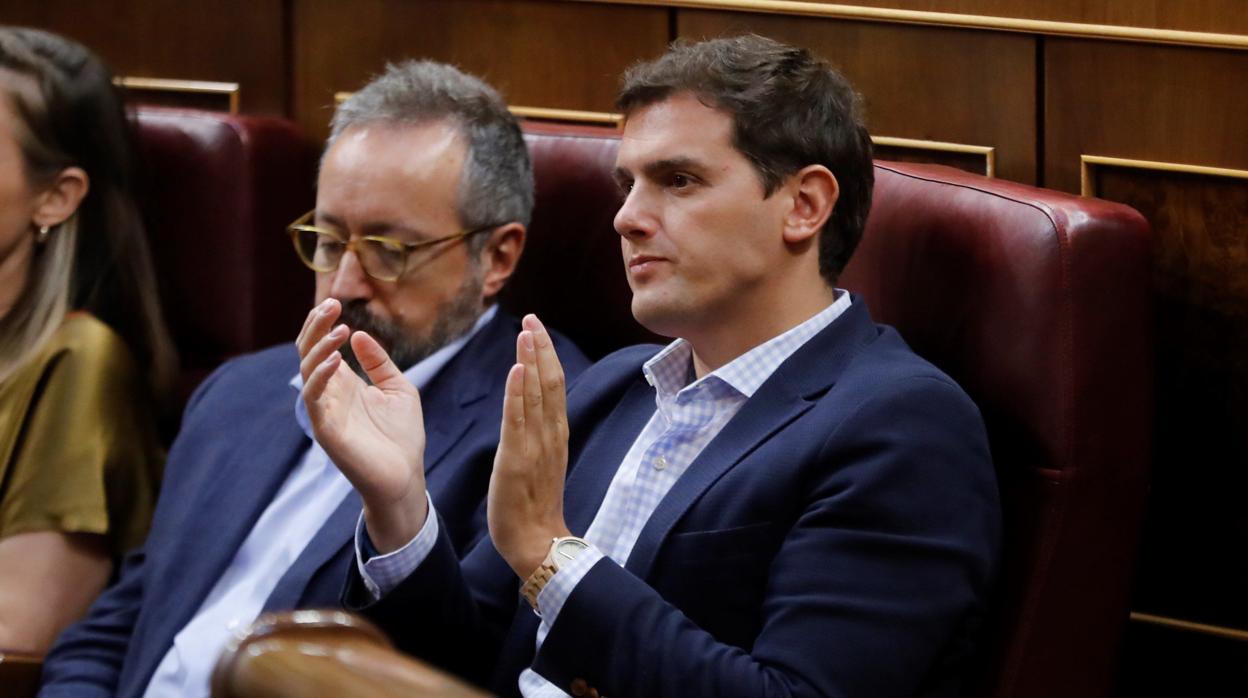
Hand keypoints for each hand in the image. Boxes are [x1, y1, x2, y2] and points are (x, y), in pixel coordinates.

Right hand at [297, 298, 428, 551]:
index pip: (322, 346)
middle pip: (308, 352)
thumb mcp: (398, 388)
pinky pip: (314, 398)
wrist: (406, 475)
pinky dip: (320, 377)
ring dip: (319, 347)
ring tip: (338, 329)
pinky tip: (335, 360)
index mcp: (344, 383)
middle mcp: (330, 393)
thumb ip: (379, 362)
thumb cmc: (402, 435)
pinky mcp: (326, 429)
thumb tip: (360, 334)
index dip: (323, 323)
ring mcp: (325, 411)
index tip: (335, 301)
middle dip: (316, 326)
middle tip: (330, 304)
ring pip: (307, 371)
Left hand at [488, 315, 572, 577]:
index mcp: (556, 434)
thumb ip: (538, 434)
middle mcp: (551, 435)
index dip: (546, 355)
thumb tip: (530, 409)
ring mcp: (536, 446)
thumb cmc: (534, 506)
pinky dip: (519, 393)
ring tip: (527, 331)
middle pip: (550, 382)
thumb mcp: (541, 462)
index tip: (537, 328)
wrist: (537, 542)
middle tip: (532, 318)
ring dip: (532, 360)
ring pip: (537, 394)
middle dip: (541, 348)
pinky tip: (517, 369)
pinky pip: (519, 420)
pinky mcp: (518, 458)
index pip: (554, 386)